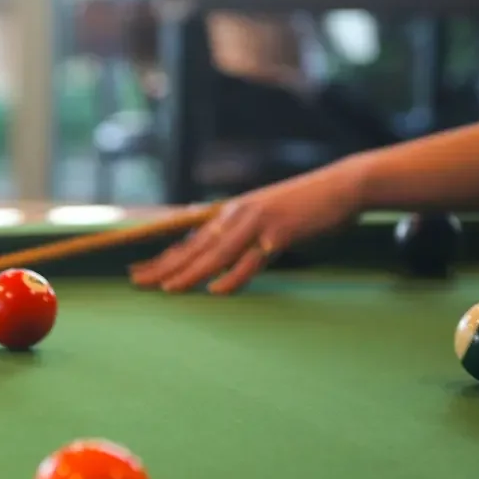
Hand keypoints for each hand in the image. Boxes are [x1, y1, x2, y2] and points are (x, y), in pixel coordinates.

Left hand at [130, 157, 367, 293]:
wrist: (341, 187)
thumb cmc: (303, 206)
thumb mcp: (263, 217)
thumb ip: (240, 234)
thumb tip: (218, 253)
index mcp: (230, 214)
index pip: (189, 241)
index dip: (162, 258)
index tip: (137, 271)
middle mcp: (236, 217)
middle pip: (194, 248)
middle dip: (163, 267)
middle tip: (136, 281)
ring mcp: (257, 224)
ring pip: (216, 254)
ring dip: (190, 273)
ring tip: (168, 289)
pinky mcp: (279, 233)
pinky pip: (252, 260)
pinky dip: (234, 276)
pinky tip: (217, 290)